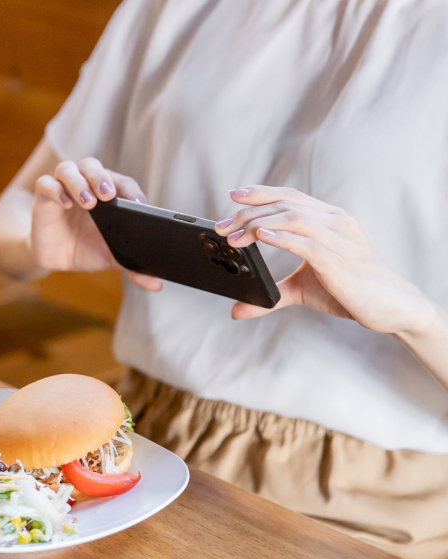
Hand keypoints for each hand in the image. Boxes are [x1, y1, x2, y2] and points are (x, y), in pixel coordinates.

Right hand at [31, 158, 161, 290]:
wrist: (57, 258)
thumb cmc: (87, 248)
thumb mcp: (111, 257)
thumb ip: (133, 267)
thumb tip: (155, 284)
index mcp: (107, 193)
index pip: (122, 183)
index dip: (130, 190)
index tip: (138, 204)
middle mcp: (85, 184)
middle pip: (93, 167)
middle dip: (102, 178)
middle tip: (109, 195)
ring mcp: (63, 188)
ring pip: (69, 170)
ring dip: (79, 183)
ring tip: (88, 202)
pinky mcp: (44, 197)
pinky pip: (46, 184)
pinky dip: (55, 190)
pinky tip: (64, 203)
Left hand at [216, 185, 434, 333]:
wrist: (392, 307)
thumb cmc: (350, 291)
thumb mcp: (303, 290)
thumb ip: (271, 296)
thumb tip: (237, 310)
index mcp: (329, 220)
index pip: (290, 196)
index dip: (261, 193)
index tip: (234, 196)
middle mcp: (335, 223)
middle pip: (285, 205)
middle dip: (248, 213)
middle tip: (221, 227)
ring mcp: (339, 240)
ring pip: (293, 218)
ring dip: (258, 224)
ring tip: (234, 236)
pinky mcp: (340, 261)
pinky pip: (307, 242)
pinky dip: (281, 237)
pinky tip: (261, 235)